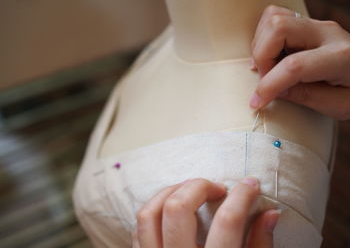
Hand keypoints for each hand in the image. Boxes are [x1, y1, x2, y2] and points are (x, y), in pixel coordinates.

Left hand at [133, 177, 279, 247]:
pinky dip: (155, 208)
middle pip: (177, 208)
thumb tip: (270, 213)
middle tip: (219, 189)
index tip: (251, 184)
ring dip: (172, 191)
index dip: (242, 195)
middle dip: (200, 186)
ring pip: (149, 212)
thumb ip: (259, 247)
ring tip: (193, 190)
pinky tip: (172, 206)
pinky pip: (139, 227)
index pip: (228, 222)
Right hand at [250, 5, 349, 119]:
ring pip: (274, 18)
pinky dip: (264, 37)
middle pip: (279, 28)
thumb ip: (307, 97)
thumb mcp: (340, 105)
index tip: (257, 102)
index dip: (269, 85)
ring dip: (261, 45)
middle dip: (261, 56)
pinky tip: (270, 56)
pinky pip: (276, 18)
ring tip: (267, 67)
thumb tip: (275, 91)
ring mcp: (317, 25)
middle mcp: (327, 33)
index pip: (294, 66)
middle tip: (265, 78)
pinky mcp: (307, 24)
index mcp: (340, 57)